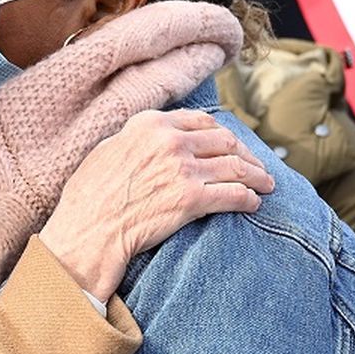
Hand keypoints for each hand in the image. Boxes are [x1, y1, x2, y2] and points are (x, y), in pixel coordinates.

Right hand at [39, 110, 273, 300]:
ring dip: (256, 176)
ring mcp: (183, 169)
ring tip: (266, 185)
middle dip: (246, 154)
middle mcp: (170, 140)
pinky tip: (254, 203)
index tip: (230, 145)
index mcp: (150, 124)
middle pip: (224, 141)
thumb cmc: (89, 197)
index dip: (221, 134)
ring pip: (236, 166)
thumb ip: (136, 140)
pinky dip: (249, 198)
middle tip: (256, 167)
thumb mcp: (107, 151)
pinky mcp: (192, 199)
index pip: (201, 122)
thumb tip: (154, 140)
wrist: (88, 232)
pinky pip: (234, 194)